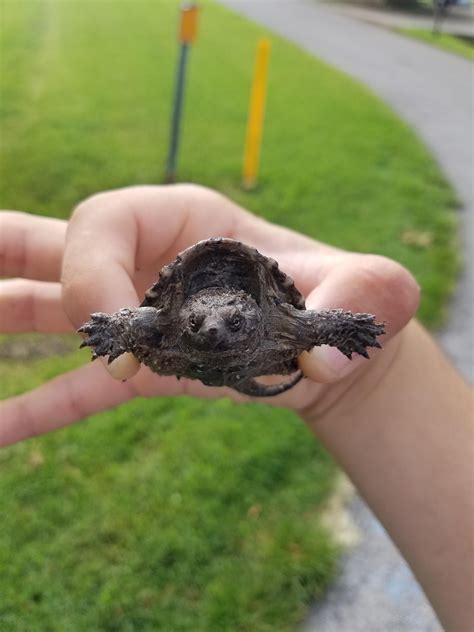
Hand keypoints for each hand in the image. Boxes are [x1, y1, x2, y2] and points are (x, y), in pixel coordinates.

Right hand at [0, 184, 418, 445]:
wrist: (333, 349)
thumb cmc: (347, 306)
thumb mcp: (371, 290)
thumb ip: (364, 300)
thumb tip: (319, 360)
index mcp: (188, 222)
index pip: (104, 221)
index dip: (89, 267)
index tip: (111, 326)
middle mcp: (150, 263)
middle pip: (55, 245)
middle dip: (4, 253)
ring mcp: (139, 317)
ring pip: (45, 308)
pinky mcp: (144, 370)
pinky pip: (75, 389)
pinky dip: (33, 408)